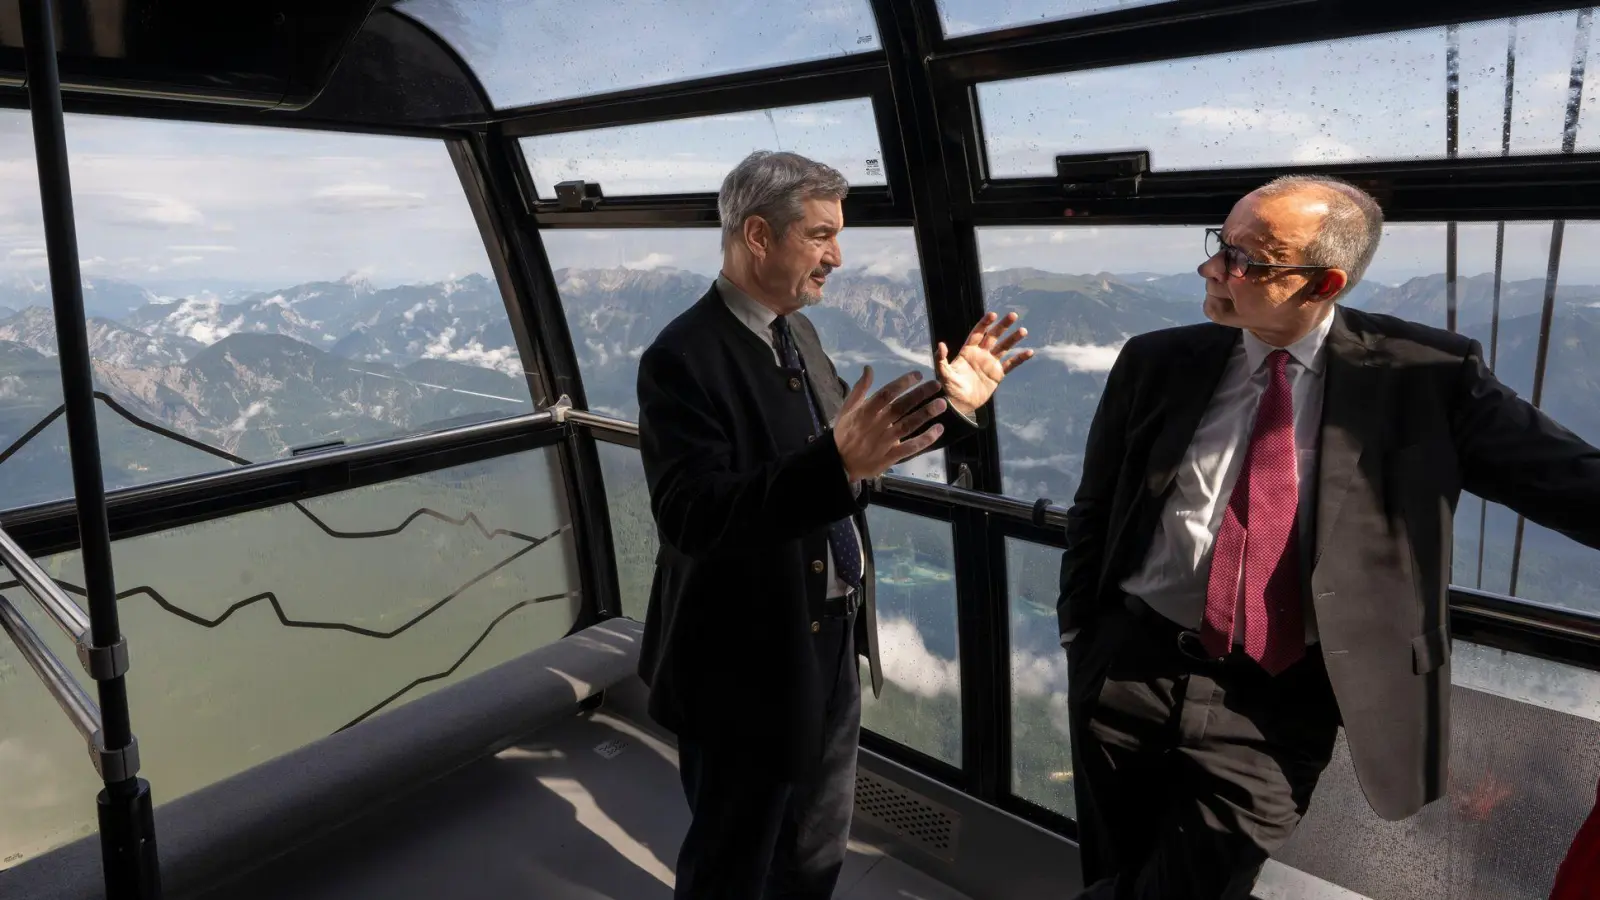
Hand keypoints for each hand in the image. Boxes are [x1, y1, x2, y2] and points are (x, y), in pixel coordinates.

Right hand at [833, 366, 946, 481]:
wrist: (838, 463)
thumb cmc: (844, 433)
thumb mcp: (847, 409)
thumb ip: (859, 389)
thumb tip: (868, 369)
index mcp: (865, 412)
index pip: (886, 394)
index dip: (903, 383)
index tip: (918, 375)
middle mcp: (876, 425)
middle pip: (900, 407)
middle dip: (919, 395)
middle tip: (936, 385)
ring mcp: (884, 442)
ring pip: (907, 426)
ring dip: (925, 414)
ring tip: (942, 404)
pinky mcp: (889, 457)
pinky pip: (909, 448)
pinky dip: (924, 439)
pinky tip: (938, 430)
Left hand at [936, 311, 1033, 417]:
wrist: (960, 404)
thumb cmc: (949, 388)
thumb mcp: (943, 373)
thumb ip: (941, 359)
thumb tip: (940, 344)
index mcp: (968, 351)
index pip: (978, 333)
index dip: (985, 323)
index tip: (993, 315)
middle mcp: (981, 354)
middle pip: (994, 336)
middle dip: (1003, 326)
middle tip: (1013, 315)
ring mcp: (990, 363)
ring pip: (1004, 347)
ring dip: (1013, 339)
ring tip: (1023, 331)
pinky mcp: (997, 374)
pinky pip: (1011, 364)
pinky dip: (1020, 359)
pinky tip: (1029, 352)